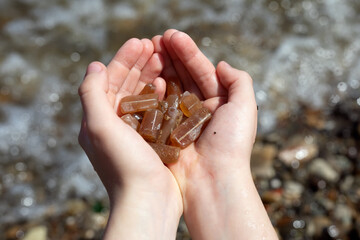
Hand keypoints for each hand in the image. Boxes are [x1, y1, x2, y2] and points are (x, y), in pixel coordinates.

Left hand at [78, 38, 181, 239]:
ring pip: (142, 95)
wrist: (148, 201)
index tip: (140, 42)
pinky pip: (155, 111)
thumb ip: (91, 93)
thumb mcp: (99, 126)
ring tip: (164, 59)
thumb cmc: (123, 164)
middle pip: (126, 85)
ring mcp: (134, 132)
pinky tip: (169, 84)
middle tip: (155, 45)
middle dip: (139, 64)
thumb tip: (94, 65)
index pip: (109, 80)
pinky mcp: (152, 140)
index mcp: (98, 119)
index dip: (123, 59)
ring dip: (151, 75)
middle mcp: (114, 125)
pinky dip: (161, 95)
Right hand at [153, 30, 276, 239]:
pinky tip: (146, 76)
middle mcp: (199, 109)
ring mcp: (180, 119)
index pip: (201, 70)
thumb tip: (221, 64)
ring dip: (160, 68)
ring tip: (148, 49)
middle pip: (183, 75)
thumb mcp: (245, 107)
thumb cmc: (231, 144)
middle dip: (171, 55)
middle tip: (156, 38)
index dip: (187, 51)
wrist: (212, 181)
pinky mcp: (165, 130)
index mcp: (219, 102)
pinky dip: (153, 90)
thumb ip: (239, 81)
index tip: (171, 35)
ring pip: (169, 87)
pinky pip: (158, 106)